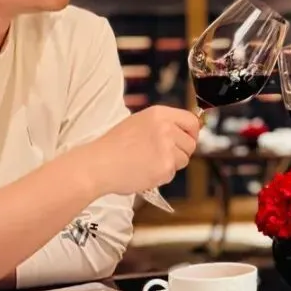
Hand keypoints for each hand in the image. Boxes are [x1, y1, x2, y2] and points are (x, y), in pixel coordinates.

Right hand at [84, 105, 199, 194]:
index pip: (191, 121)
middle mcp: (166, 128)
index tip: (187, 140)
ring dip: (170, 164)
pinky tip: (144, 171)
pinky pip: (172, 174)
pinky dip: (161, 176)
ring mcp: (167, 148)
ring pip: (184, 160)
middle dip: (180, 152)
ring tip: (148, 163)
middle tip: (161, 156)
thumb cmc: (113, 146)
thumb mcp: (138, 122)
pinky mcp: (165, 167)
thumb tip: (184, 133)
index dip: (192, 133)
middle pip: (191, 143)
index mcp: (159, 114)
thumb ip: (162, 125)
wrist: (98, 164)